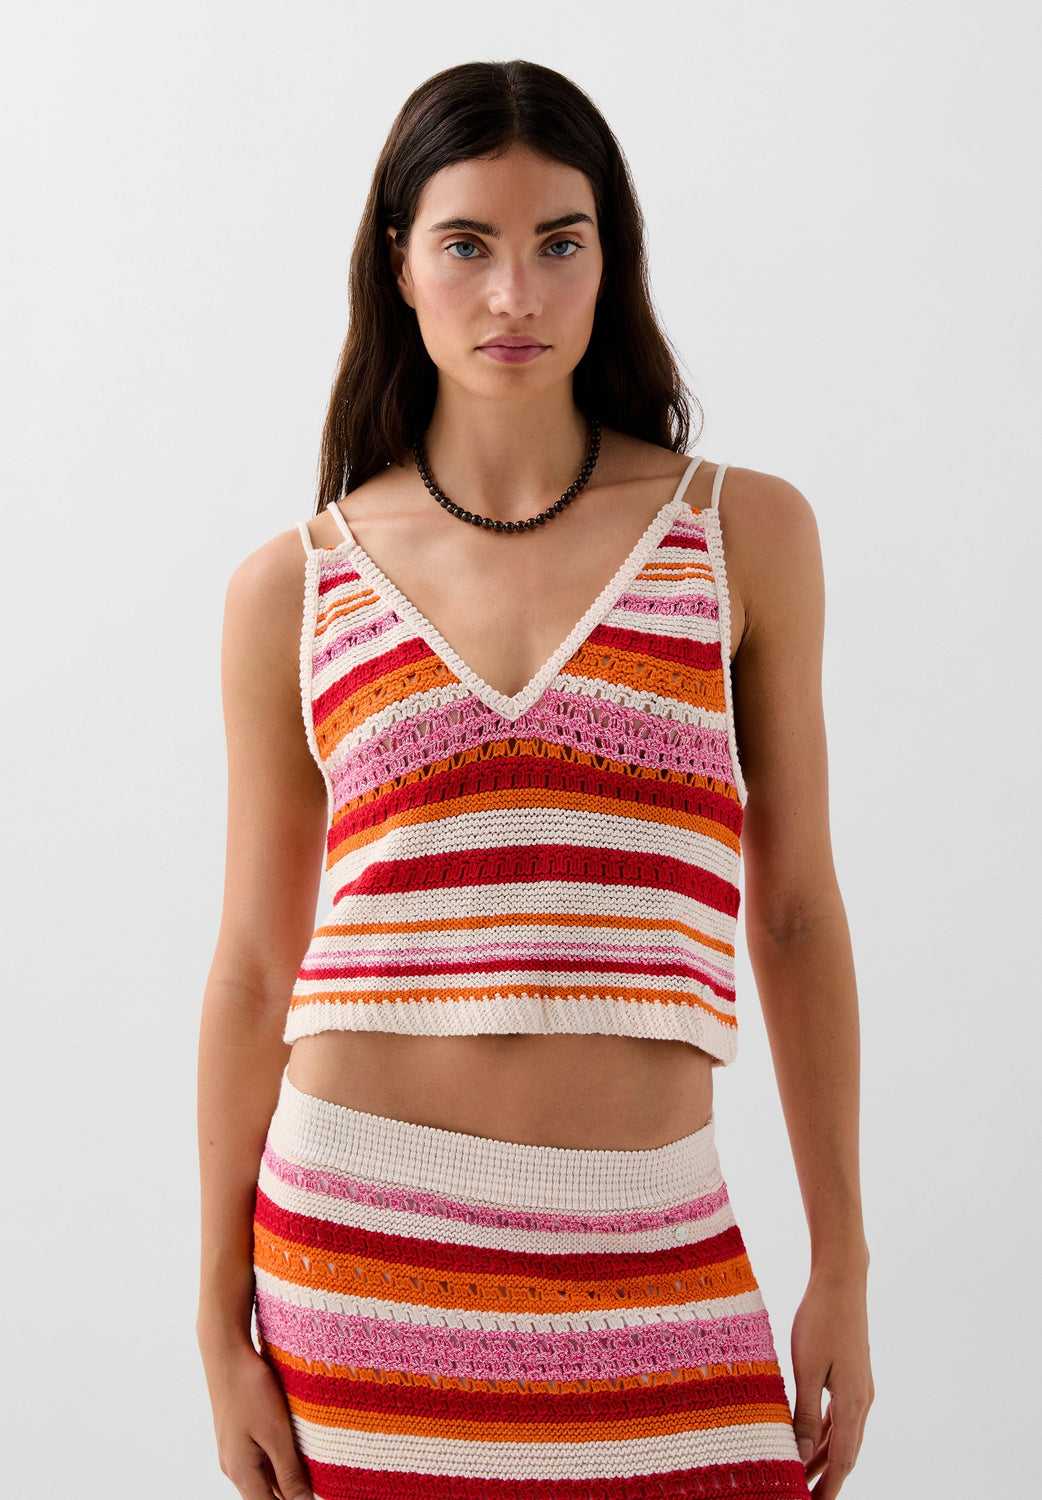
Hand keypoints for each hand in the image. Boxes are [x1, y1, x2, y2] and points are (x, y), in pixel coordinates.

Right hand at [199, 1336, 314, 1499]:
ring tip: (315, 1466)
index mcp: (241, 1472)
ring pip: (265, 1475)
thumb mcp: (276, 1433)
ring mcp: (234, 1450)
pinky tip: (297, 1445)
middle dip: (292, 1494)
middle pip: (266, 1495)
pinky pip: (260, 1457)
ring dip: (287, 1476)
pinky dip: (279, 1458)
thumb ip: (289, 1473)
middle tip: (322, 1482)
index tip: (316, 1496)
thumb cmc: (250, 1389)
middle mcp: (233, 1466)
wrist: (225, 1352)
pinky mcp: (238, 1433)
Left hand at [790, 1269, 873, 1497]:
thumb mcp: (807, 1368)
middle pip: (845, 1453)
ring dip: (823, 1457)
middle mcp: (862, 1401)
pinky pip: (839, 1416)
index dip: (829, 1489)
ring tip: (802, 1477)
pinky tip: (808, 1438)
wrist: (842, 1282)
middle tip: (805, 1498)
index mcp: (853, 1404)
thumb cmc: (821, 1320)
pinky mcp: (852, 1376)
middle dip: (826, 1479)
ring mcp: (859, 1388)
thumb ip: (804, 1413)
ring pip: (841, 1435)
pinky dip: (824, 1432)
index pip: (842, 1461)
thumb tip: (801, 1454)